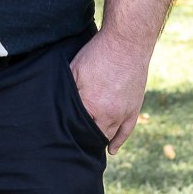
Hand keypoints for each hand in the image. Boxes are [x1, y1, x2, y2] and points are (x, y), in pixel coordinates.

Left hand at [68, 29, 153, 153]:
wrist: (126, 44)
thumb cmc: (97, 54)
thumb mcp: (74, 70)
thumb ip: (68, 91)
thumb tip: (59, 106)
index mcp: (90, 105)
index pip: (76, 127)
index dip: (69, 130)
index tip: (62, 134)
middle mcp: (107, 114)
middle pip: (93, 135)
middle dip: (83, 138)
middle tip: (73, 141)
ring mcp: (122, 113)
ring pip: (109, 135)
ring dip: (99, 140)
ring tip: (88, 145)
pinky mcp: (133, 109)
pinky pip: (126, 131)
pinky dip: (118, 141)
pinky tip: (112, 149)